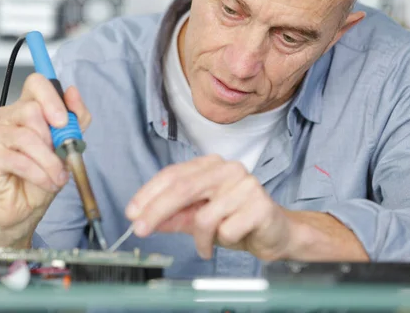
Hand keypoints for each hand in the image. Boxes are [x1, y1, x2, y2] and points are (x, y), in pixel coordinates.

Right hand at [0, 73, 91, 246]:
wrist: (26, 207)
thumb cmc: (43, 175)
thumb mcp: (68, 146)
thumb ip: (75, 119)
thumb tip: (73, 92)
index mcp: (27, 107)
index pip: (36, 84)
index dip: (52, 98)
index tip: (63, 122)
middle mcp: (7, 116)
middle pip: (32, 110)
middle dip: (54, 140)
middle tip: (61, 159)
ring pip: (28, 137)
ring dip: (49, 162)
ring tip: (57, 177)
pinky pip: (19, 160)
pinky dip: (39, 174)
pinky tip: (46, 182)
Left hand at [125, 155, 294, 259]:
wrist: (278, 233)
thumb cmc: (236, 221)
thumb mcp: (198, 219)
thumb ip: (174, 217)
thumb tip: (144, 218)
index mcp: (211, 165)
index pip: (173, 174)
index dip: (149, 194)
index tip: (132, 213)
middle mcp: (227, 169)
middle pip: (182, 188)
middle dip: (156, 211)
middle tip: (140, 230)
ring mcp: (246, 184)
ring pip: (204, 216)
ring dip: (200, 238)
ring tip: (207, 244)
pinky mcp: (260, 205)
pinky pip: (226, 230)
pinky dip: (221, 242)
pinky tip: (231, 239)